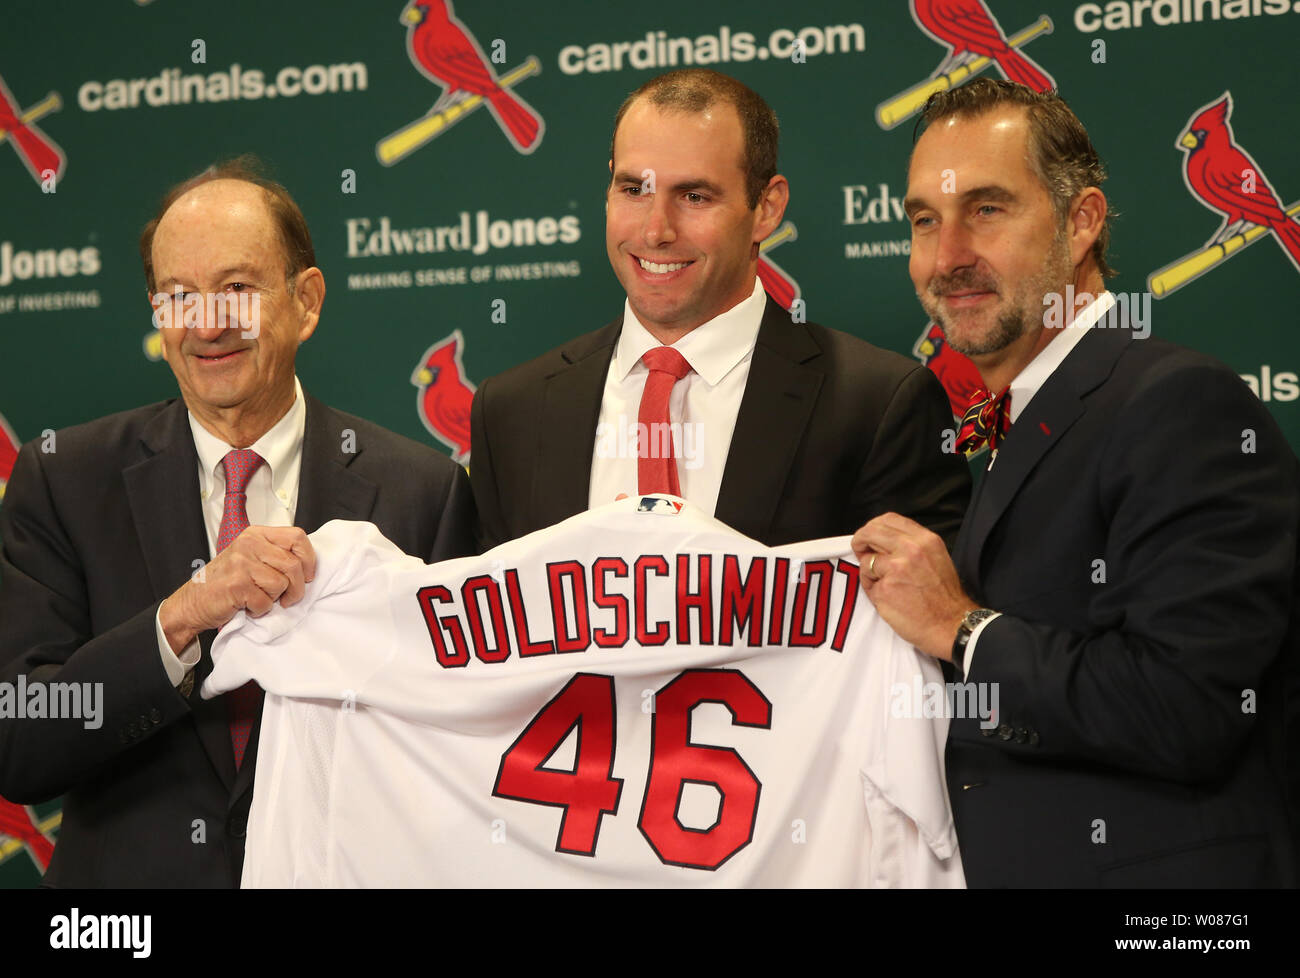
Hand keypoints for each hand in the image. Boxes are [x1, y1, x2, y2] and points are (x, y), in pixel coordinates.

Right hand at [158, 526, 315, 653]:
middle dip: (297, 587)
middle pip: (293, 564)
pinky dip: (260, 610)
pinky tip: (248, 605)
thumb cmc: (225, 582)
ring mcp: (241, 563)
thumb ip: (275, 554)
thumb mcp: (251, 558)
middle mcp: (248, 544)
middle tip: (288, 598)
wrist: (192, 602)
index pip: (297, 537)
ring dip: (275, 599)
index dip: (309, 559)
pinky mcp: (236, 585)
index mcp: (256, 535)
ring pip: (281, 584)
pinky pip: (265, 602)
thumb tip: (308, 564)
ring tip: (259, 598)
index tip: (308, 575)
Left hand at [851, 512, 974, 660]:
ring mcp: (897, 568)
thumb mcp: (936, 558)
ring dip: (869, 572)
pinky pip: (867, 583)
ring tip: (885, 585)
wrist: (951, 625)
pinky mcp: (886, 588)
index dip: (873, 527)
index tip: (869, 537)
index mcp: (925, 539)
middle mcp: (911, 549)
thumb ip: (912, 545)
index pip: (889, 519)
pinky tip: (889, 599)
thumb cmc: (944, 596)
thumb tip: (883, 541)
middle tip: (860, 552)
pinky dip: (872, 590)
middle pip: (871, 532)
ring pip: (866, 560)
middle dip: (860, 541)